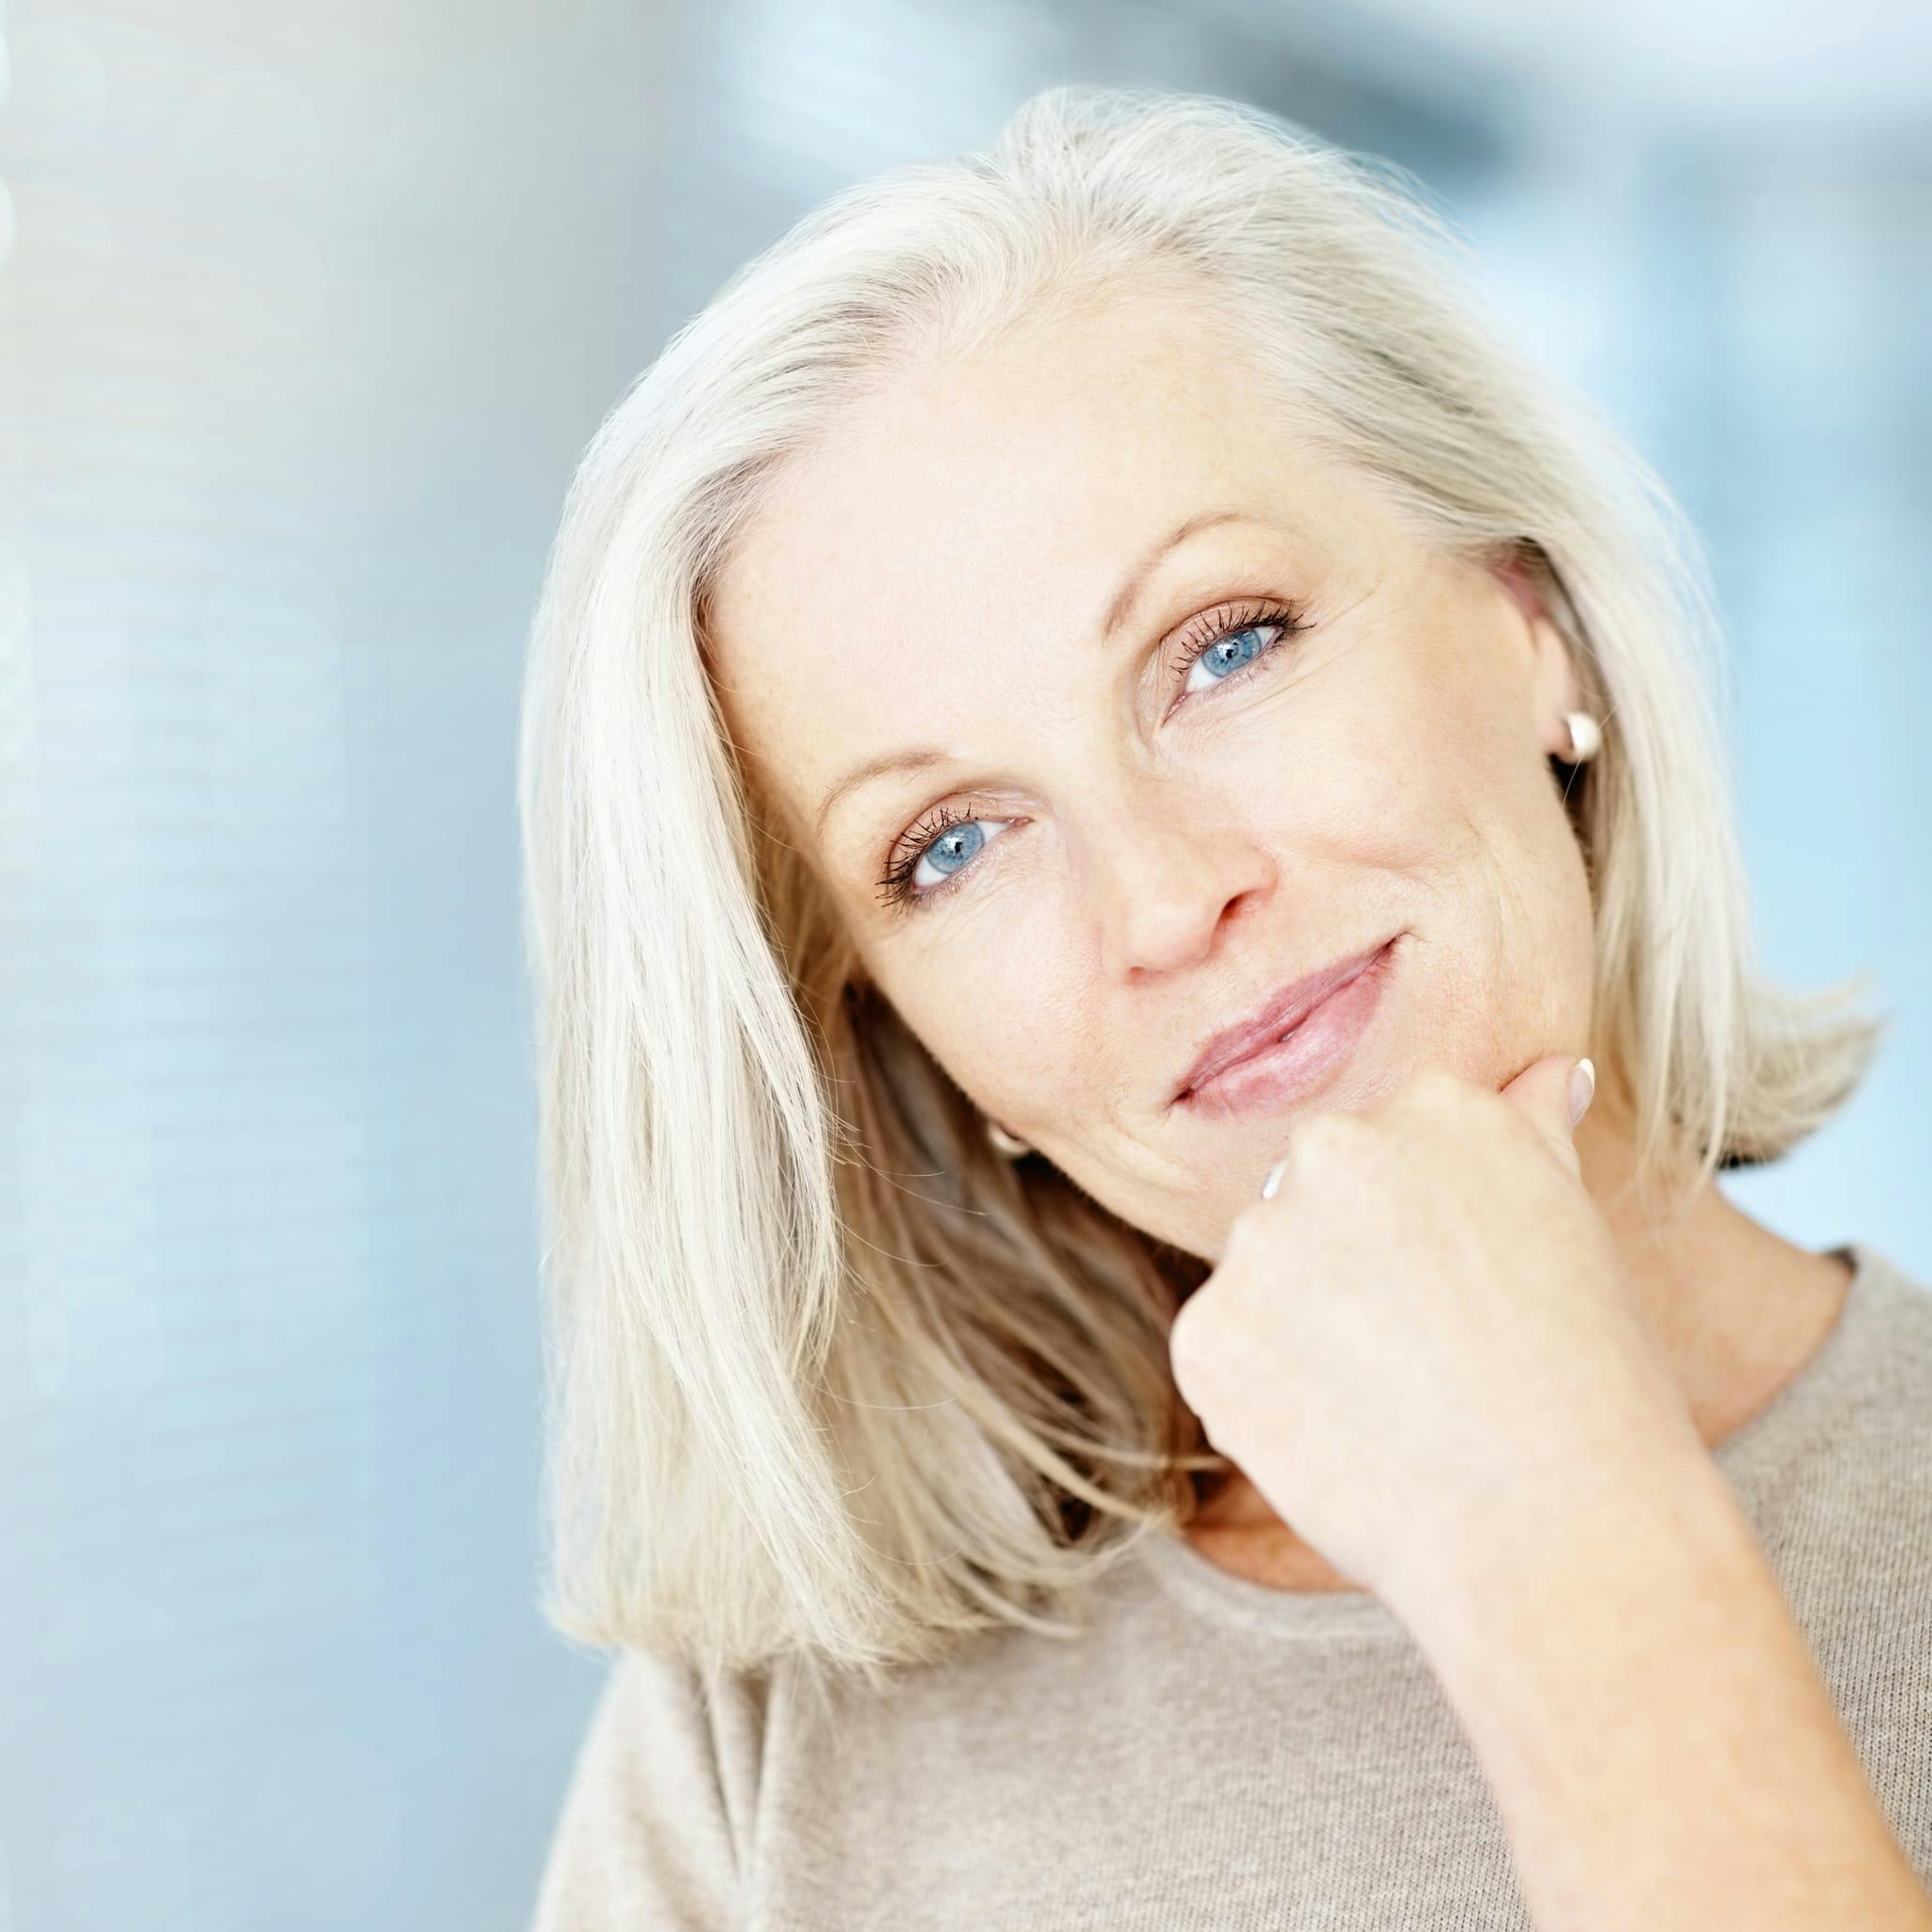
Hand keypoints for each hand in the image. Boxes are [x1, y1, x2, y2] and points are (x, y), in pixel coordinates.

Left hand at [1166, 1056, 1705, 1614]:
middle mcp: (1335, 1148)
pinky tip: (1342, 1442)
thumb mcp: (1573, 1228)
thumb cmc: (1589, 1384)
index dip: (1425, 1243)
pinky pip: (1223, 1359)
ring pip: (1264, 1283)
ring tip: (1395, 1410)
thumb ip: (1534, 1133)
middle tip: (1430, 1358)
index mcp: (1435, 1107)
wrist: (1560, 1525)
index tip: (1468, 1297)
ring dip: (1303, 1340)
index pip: (1389, 1155)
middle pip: (1312, 1205)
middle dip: (1349, 1276)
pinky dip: (1264, 1405)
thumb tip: (1556, 1073)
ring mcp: (1260, 1239)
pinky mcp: (1207, 1333)